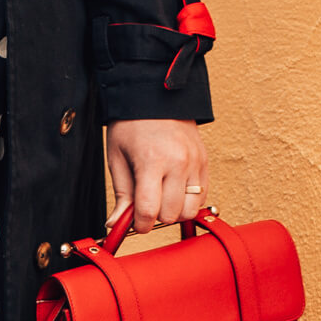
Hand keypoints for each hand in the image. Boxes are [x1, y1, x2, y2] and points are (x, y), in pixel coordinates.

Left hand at [105, 118, 209, 232]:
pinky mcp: (205, 162)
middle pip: (171, 215)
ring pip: (190, 211)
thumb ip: (121, 193)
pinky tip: (174, 189)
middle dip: (156, 217)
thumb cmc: (132, 124)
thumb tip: (115, 224)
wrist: (155, 95)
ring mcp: (194, 162)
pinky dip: (189, 201)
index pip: (149, 211)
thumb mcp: (117, 156)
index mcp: (151, 160)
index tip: (134, 223)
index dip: (139, 225)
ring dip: (174, 211)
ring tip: (161, 196)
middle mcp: (177, 162)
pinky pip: (202, 197)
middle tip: (145, 204)